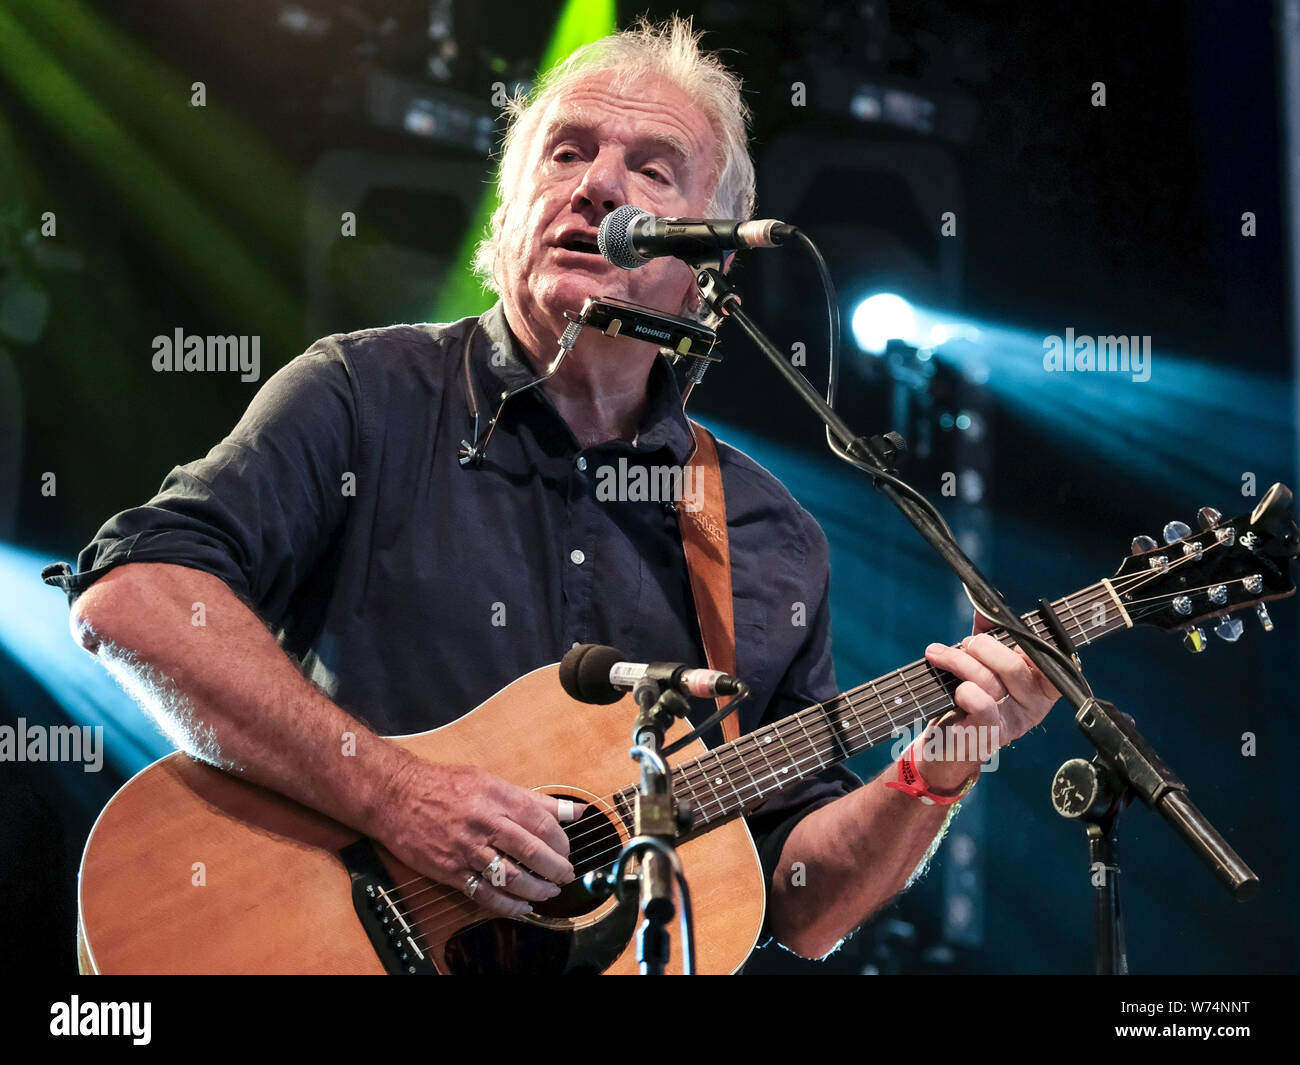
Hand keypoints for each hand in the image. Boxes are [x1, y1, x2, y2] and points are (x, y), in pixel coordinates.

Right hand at [375, 760, 584, 916]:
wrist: (397, 795)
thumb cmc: (445, 785)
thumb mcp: (492, 781)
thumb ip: (534, 799)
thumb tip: (574, 810)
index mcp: (498, 797)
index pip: (541, 823)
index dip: (561, 841)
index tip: (567, 850)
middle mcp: (484, 822)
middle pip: (531, 852)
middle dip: (555, 869)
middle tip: (566, 875)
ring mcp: (466, 848)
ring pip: (510, 877)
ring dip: (536, 890)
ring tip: (548, 893)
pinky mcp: (450, 870)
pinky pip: (484, 894)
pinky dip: (507, 905)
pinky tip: (521, 907)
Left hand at [919, 612, 1060, 787]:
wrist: (947, 741)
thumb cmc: (968, 698)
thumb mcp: (982, 662)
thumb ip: (989, 634)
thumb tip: (985, 605)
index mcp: (1040, 685)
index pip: (1054, 661)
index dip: (1035, 643)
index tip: (1010, 632)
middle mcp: (1033, 705)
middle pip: (1013, 665)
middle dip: (982, 647)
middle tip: (964, 644)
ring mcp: (1013, 722)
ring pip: (990, 681)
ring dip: (958, 661)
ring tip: (938, 655)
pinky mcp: (990, 735)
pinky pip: (981, 705)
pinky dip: (965, 691)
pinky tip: (955, 689)